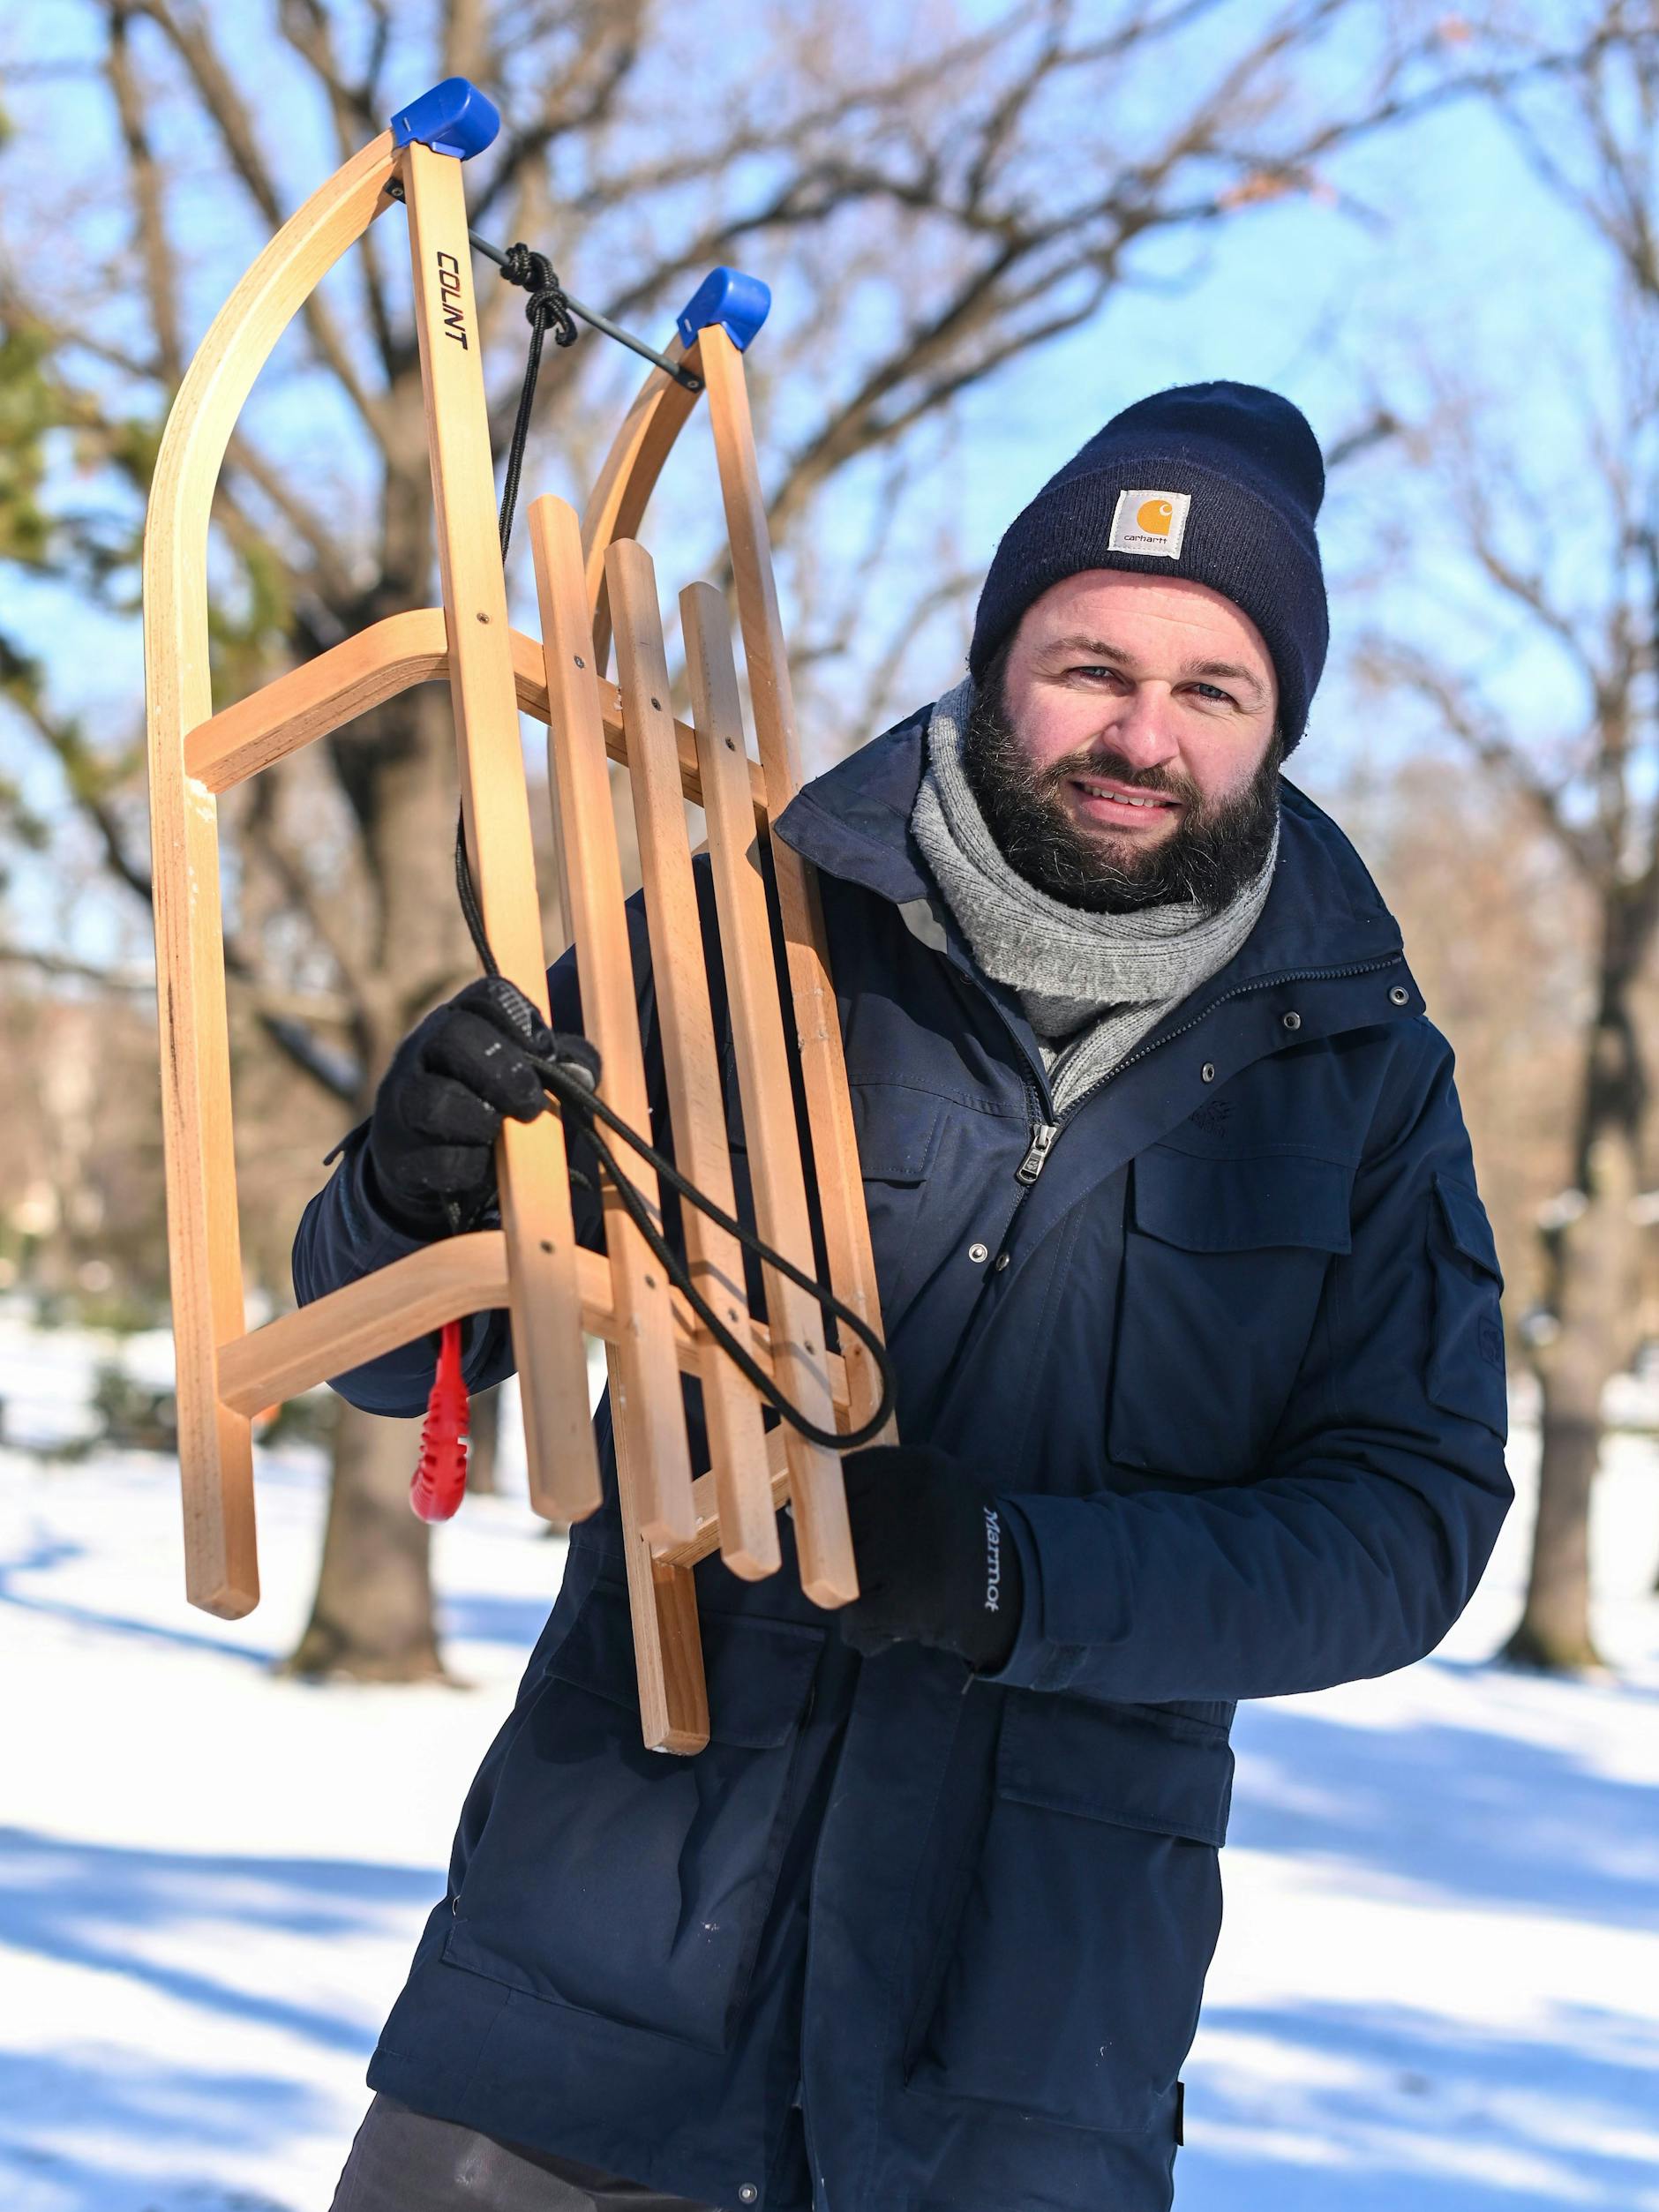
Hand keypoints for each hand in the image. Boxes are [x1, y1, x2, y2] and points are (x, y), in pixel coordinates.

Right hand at [365, 976, 599, 1233]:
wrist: (426, 1162)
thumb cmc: (489, 1104)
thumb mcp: (526, 1074)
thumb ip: (564, 1064)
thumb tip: (584, 1073)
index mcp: (459, 1020)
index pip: (489, 995)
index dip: (524, 1021)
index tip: (546, 1053)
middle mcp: (422, 1051)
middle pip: (454, 1036)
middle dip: (505, 1071)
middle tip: (532, 1104)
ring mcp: (402, 1102)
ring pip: (435, 1101)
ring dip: (483, 1121)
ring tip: (502, 1135)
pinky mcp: (400, 1155)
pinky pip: (437, 1160)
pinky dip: (470, 1166)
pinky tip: (484, 1167)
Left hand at [838, 1444, 1021, 1670]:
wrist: (1020, 1596)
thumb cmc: (964, 1543)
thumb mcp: (935, 1491)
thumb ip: (882, 1491)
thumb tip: (799, 1511)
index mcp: (918, 1465)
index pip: (845, 1478)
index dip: (842, 1510)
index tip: (852, 1529)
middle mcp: (912, 1497)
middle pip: (838, 1527)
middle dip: (852, 1557)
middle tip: (889, 1573)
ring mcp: (909, 1546)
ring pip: (840, 1574)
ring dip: (862, 1597)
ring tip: (901, 1598)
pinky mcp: (907, 1596)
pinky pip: (855, 1618)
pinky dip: (869, 1633)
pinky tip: (899, 1627)